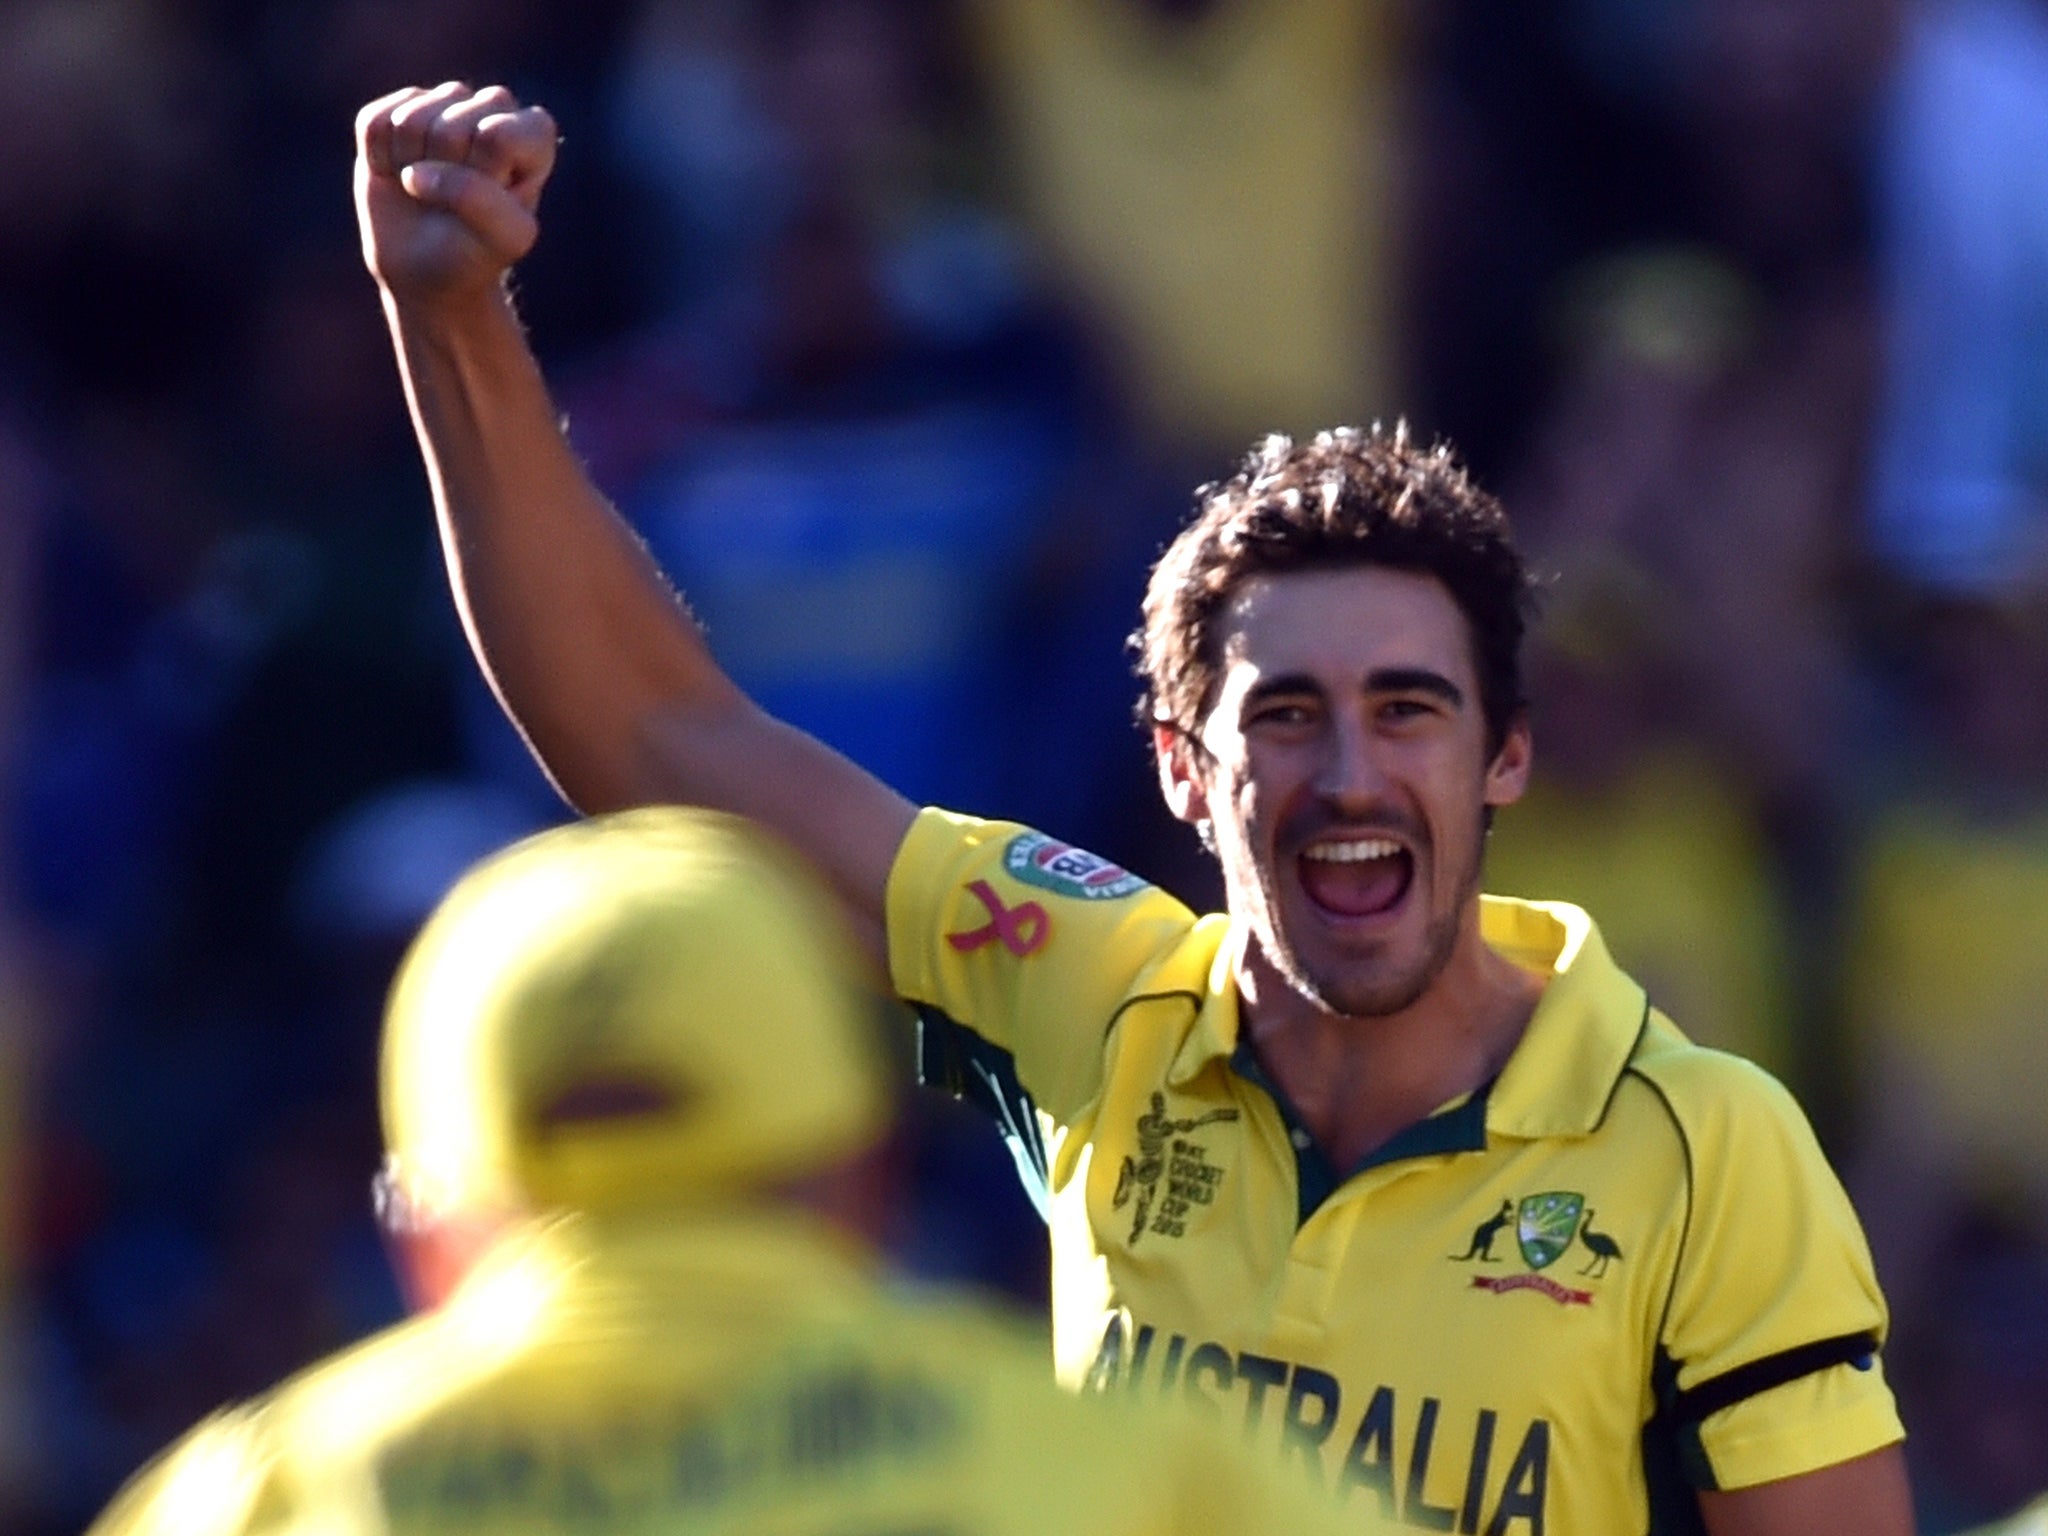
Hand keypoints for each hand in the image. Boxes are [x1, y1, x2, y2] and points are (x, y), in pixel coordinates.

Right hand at [353, 82, 557, 305]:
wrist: (431, 267)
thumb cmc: (479, 251)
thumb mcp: (505, 240)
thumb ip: (483, 203)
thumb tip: (417, 173)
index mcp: (533, 133)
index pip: (496, 136)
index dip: (482, 176)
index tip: (491, 203)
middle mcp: (493, 106)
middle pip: (450, 128)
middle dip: (444, 176)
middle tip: (453, 200)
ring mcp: (444, 101)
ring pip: (409, 120)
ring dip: (410, 167)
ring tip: (426, 187)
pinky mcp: (397, 105)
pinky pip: (374, 123)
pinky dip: (379, 159)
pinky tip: (399, 172)